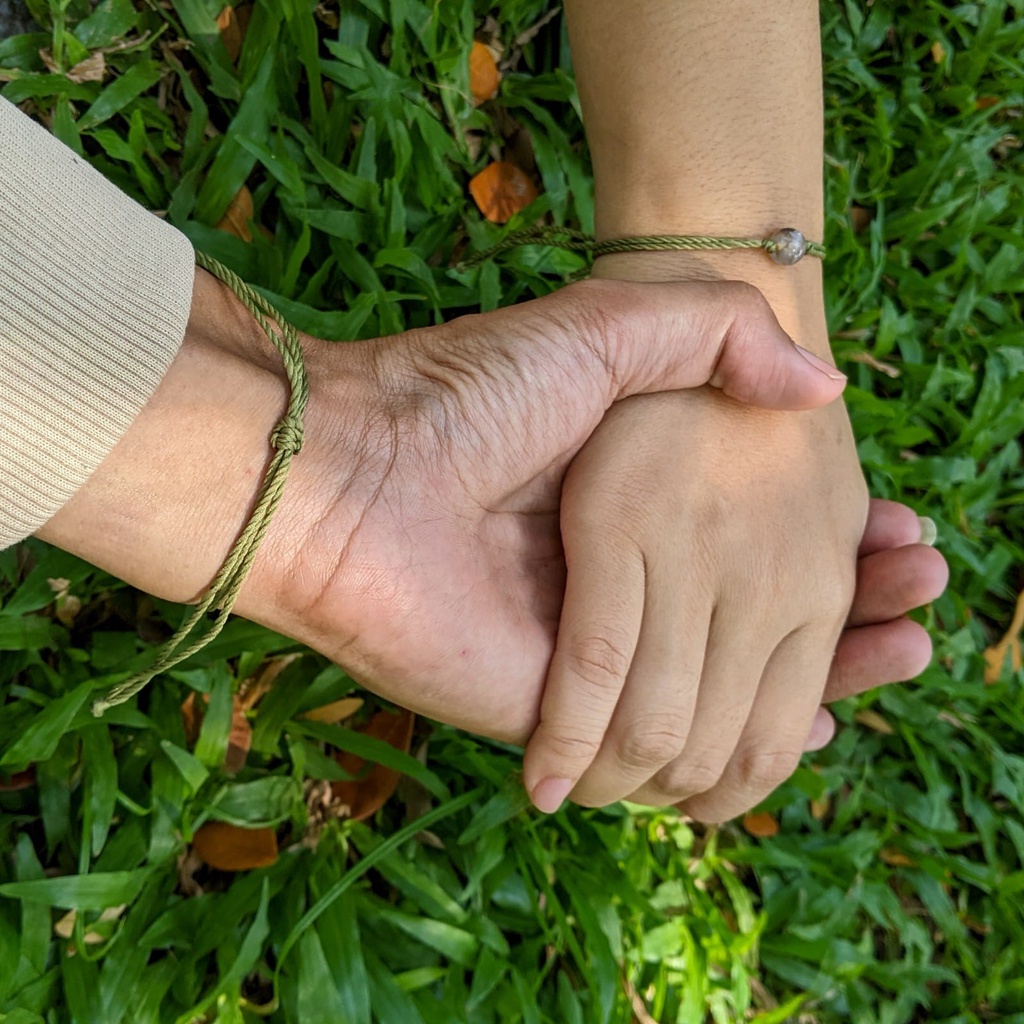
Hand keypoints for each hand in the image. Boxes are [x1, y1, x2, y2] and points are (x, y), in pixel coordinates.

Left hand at [39, 270, 943, 813]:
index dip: (836, 543)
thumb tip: (823, 388)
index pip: (754, 543)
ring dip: (816, 678)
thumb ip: (713, 338)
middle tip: (924, 600)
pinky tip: (820, 724)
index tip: (907, 537)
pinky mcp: (554, 713)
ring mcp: (589, 650)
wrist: (352, 466)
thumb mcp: (605, 330)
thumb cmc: (467, 393)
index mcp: (627, 504)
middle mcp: (617, 582)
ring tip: (905, 649)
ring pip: (722, 688)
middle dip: (845, 614)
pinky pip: (659, 746)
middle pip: (751, 620)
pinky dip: (739, 744)